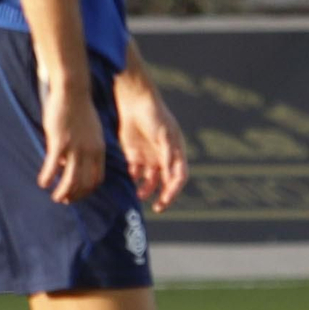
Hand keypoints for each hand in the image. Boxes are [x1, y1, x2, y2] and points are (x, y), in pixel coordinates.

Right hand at [38, 80, 105, 203]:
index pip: (97, 178)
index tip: (77, 194)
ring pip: (70, 180)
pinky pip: (53, 166)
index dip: (87, 190)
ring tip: (55, 197)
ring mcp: (75, 148)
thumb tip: (70, 162)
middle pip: (84, 183)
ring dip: (62, 192)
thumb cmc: (79, 109)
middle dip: (75, 195)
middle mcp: (89, 152)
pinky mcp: (59, 142)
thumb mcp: (90, 131)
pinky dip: (47, 177)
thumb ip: (86, 148)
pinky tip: (42, 182)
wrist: (73, 91)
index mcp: (99, 149)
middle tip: (64, 200)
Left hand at [114, 78, 188, 212]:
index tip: (166, 200)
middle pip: (165, 183)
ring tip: (139, 196)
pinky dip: (133, 178)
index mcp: (176, 153)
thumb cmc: (154, 116)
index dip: (174, 190)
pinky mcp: (134, 155)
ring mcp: (149, 157)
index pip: (178, 178)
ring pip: (149, 180)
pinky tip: (130, 178)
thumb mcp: (164, 134)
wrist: (134, 102)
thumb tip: (171, 175)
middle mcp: (164, 158)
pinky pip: (135, 172)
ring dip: (145, 190)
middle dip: (162, 196)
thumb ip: (168, 154)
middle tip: (157, 207)